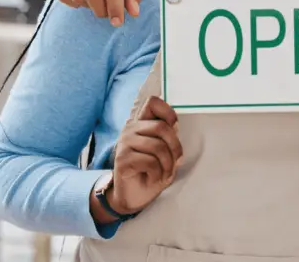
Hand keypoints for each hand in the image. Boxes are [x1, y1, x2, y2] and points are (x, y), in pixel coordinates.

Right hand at [107, 96, 182, 214]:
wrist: (134, 196)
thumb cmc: (152, 171)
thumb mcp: (164, 150)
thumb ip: (167, 136)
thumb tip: (175, 125)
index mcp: (142, 124)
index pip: (153, 102)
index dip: (168, 111)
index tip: (174, 126)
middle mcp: (130, 129)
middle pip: (161, 127)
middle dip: (175, 147)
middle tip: (176, 162)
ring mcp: (124, 143)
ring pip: (158, 147)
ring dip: (168, 165)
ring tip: (165, 173)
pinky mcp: (122, 159)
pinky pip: (150, 162)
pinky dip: (158, 174)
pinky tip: (153, 178)